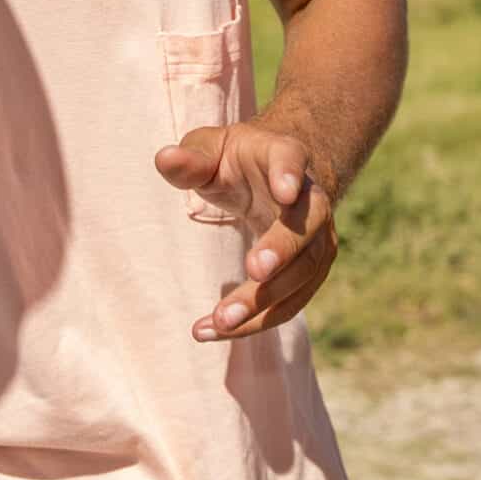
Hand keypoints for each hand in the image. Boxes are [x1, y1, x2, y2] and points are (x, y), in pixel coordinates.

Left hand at [153, 121, 336, 341]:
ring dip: (263, 301)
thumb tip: (164, 159)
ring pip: (301, 275)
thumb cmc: (235, 161)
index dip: (290, 174)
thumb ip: (191, 159)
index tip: (286, 191)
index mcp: (284, 155)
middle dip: (283, 250)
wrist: (276, 178)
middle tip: (255, 271)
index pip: (291, 160)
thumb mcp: (210, 149)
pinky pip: (286, 304)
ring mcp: (316, 240)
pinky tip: (212, 330)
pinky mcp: (308, 274)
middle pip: (306, 227)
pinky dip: (254, 322)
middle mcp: (311, 200)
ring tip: (221, 321)